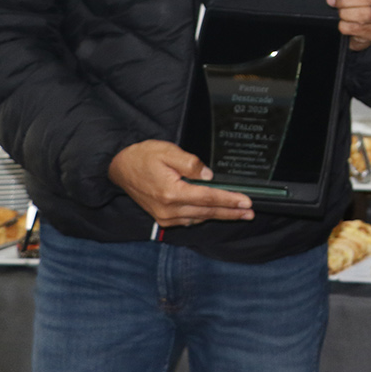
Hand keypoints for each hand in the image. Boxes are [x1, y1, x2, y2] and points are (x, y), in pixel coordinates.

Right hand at [107, 140, 253, 227]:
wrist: (119, 168)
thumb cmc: (143, 157)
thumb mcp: (167, 151)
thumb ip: (190, 163)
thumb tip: (209, 175)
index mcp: (171, 193)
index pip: (208, 198)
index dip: (229, 200)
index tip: (247, 202)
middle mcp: (169, 209)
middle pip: (207, 211)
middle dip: (231, 212)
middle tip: (250, 213)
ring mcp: (165, 216)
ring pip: (200, 217)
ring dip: (220, 216)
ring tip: (239, 214)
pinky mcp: (163, 218)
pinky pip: (189, 220)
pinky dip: (204, 216)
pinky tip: (216, 213)